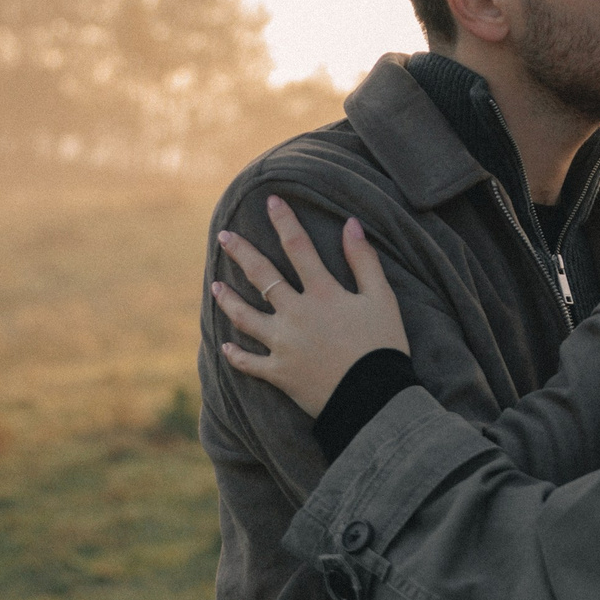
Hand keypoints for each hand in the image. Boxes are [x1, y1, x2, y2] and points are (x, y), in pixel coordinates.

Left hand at [212, 196, 408, 413]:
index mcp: (322, 294)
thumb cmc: (384, 347)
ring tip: (215, 286)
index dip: (284, 221)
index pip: (298, 247)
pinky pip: (250, 363)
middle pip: (262, 277)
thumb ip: (364, 261)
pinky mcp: (279, 373)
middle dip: (241, 252)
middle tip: (224, 236)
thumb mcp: (382, 299)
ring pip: (245, 317)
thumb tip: (350, 223)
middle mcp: (296, 314)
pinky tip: (226, 347)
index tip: (271, 200)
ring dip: (228, 300)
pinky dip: (236, 356)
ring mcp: (283, 345)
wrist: (375, 398)